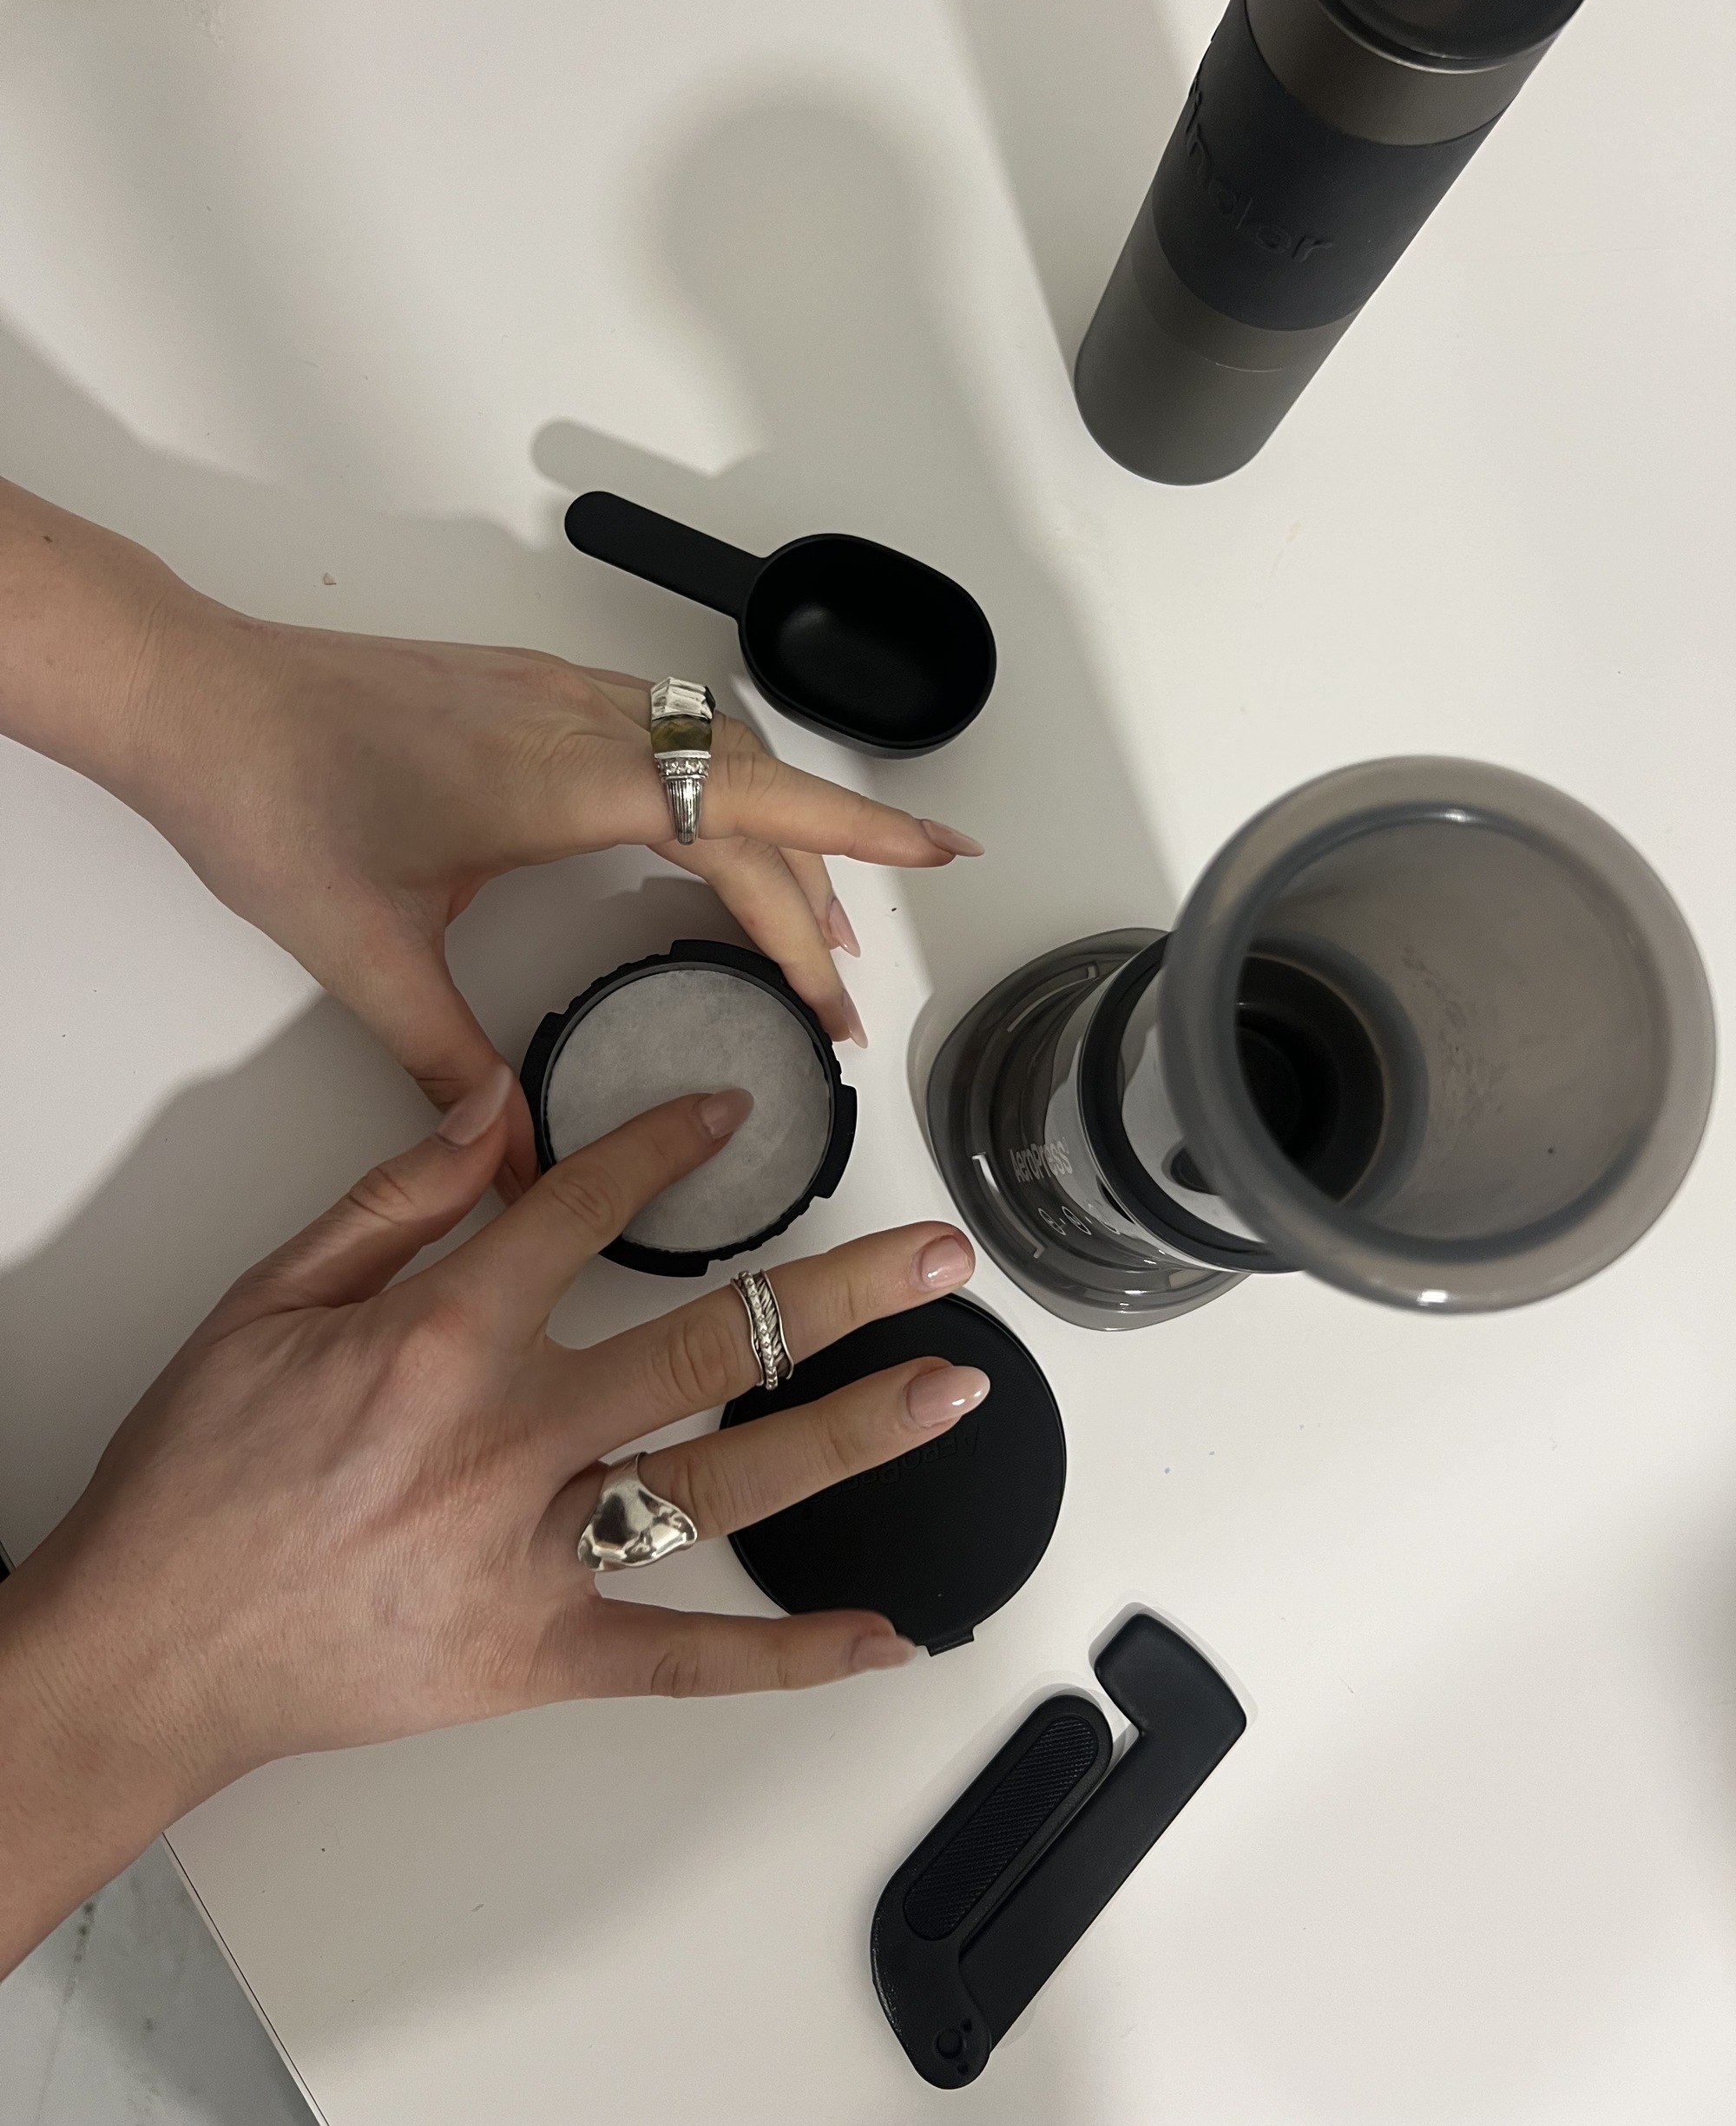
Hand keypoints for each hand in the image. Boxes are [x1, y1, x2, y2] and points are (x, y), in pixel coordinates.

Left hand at [0, 482, 982, 1193]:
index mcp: (564, 780)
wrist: (193, 694)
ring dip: (780, 829)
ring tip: (811, 922)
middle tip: (849, 987)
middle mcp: (579, 722)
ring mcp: (559, 694)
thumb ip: (448, 1059)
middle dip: (826, 880)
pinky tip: (715, 835)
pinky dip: (723, 786)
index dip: (856, 837)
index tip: (942, 857)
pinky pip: (672, 726)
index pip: (747, 809)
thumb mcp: (363, 951)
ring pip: (719, 749)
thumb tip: (510, 1155)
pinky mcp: (532, 688)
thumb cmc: (269, 797)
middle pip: (752, 792)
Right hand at [0, 1065, 982, 1972]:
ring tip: (948, 1390)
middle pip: (706, 1346)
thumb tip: (491, 1113)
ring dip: (849, 1435)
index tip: (730, 1117)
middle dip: (837, 1291)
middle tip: (940, 1260)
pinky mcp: (538, 1657)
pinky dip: (784, 1655)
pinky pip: (681, 1656)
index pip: (587, 1213)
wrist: (144, 1651)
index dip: (668, 1150)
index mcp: (442, 1341)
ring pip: (723, 1485)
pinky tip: (879, 1636)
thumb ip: (391, 1202)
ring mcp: (535, 1556)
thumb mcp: (265, 1303)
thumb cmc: (196, 1478)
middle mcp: (510, 1442)